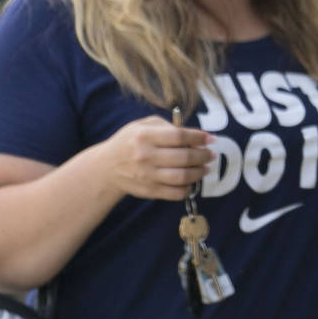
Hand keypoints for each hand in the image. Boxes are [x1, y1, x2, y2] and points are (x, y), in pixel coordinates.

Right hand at [95, 115, 213, 200]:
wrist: (106, 167)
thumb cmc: (130, 142)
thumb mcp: (144, 126)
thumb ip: (169, 128)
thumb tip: (195, 138)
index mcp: (145, 135)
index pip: (179, 136)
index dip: (199, 137)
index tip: (211, 139)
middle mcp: (145, 155)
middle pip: (184, 157)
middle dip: (203, 156)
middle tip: (210, 155)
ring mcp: (147, 175)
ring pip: (182, 176)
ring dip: (199, 172)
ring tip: (205, 168)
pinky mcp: (148, 191)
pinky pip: (175, 193)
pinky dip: (188, 188)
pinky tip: (191, 182)